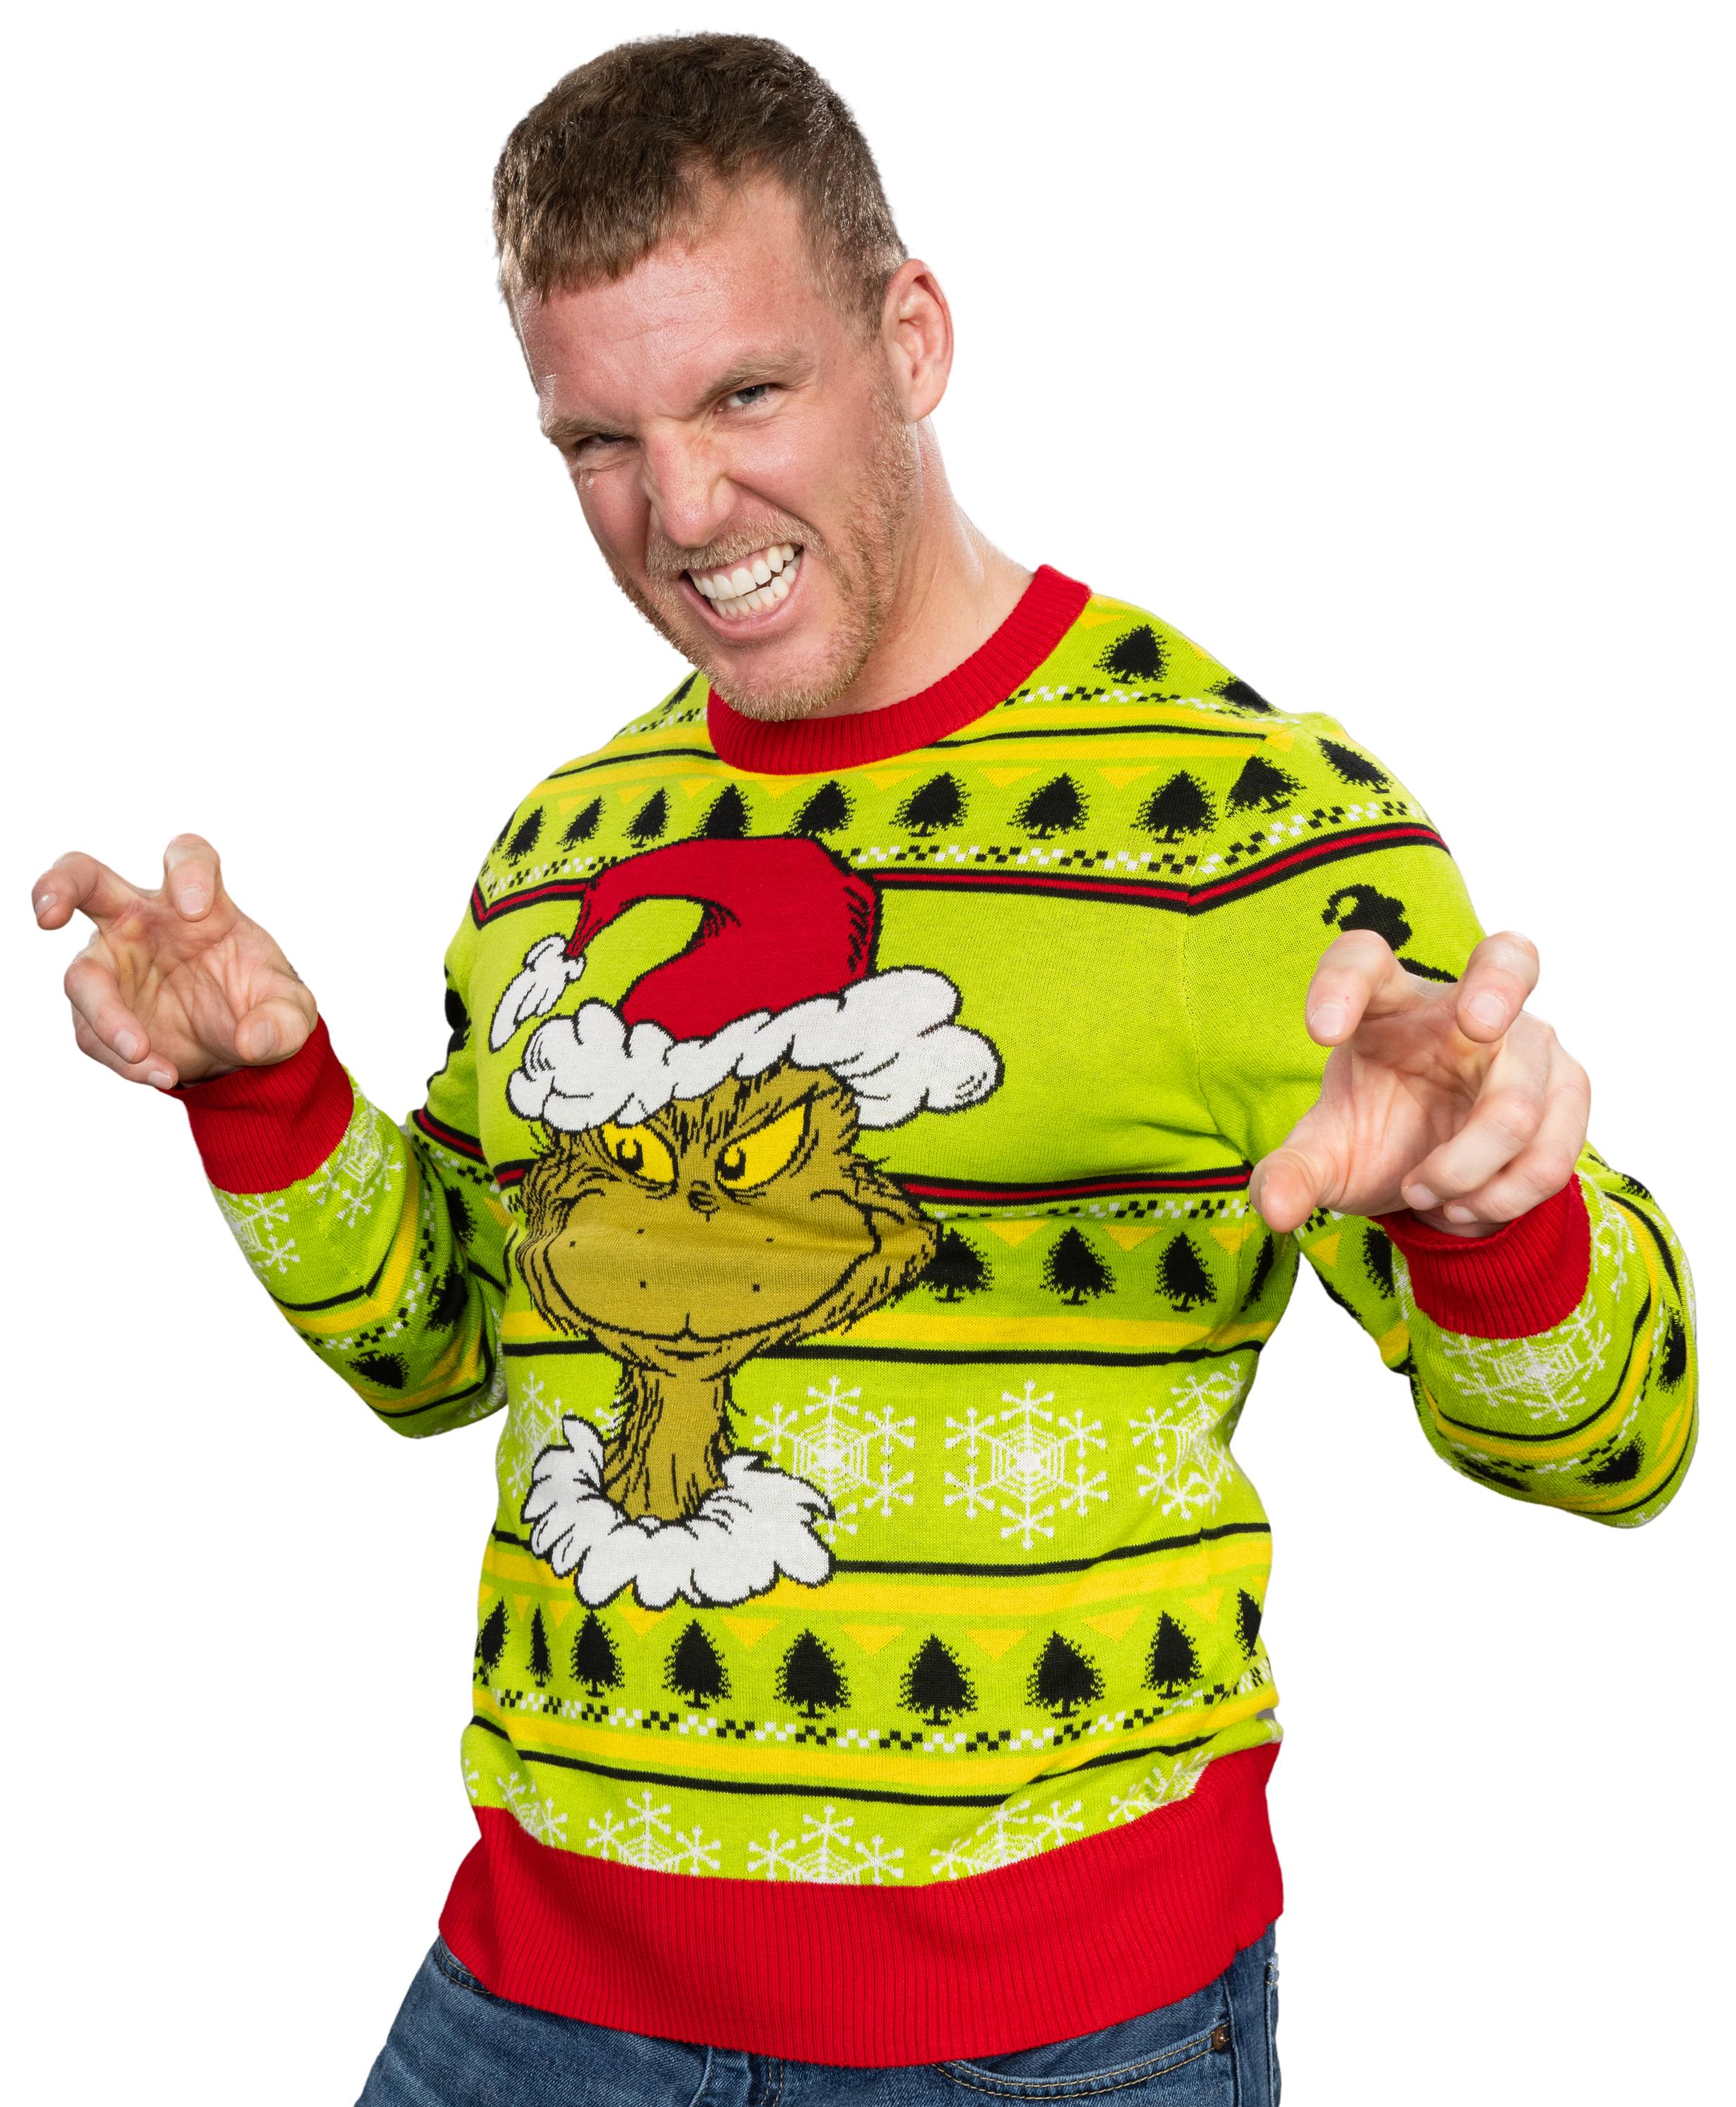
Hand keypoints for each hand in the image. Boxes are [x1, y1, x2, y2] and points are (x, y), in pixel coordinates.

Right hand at [32, 834, 315, 1088]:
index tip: (196, 908)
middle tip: (48, 912)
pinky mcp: (103, 1011)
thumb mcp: (291, 1014)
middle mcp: (143, 922)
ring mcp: (115, 965)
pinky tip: (161, 1072)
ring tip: (140, 1049)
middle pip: (84, 878)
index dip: (187, 871)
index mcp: (198, 902)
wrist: (239, 1050)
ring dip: (106, 1014)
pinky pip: (94, 1032)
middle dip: (58, 886)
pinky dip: (124, 1059)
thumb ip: (284, 1022)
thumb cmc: (261, 1006)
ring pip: (83, 975)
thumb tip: (254, 1039)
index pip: (187, 857)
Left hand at [1248, 930, 1588, 1239]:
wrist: (1438, 1171)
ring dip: (1464, 1172)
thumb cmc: (1376, 1134)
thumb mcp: (1327, 1156)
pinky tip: (1464, 1207)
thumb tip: (1272, 1209)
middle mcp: (1464, 1007)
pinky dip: (1502, 1196)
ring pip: (1516, 1108)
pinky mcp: (1568, 1090)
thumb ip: (1295, 1174)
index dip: (1341, 984)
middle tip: (1476, 1022)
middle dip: (1499, 987)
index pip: (1362, 960)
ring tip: (1424, 1194)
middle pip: (1508, 960)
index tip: (1319, 1032)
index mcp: (1386, 1002)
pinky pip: (1551, 1152)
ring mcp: (1529, 1043)